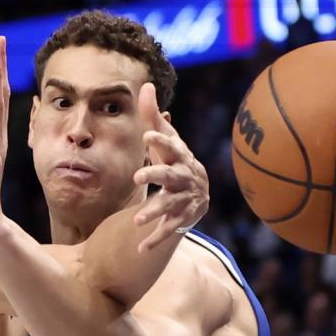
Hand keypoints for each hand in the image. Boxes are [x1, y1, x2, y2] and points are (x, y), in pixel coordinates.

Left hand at [132, 82, 209, 250]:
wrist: (199, 192)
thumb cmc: (175, 160)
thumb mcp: (167, 139)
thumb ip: (153, 116)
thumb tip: (145, 85)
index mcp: (178, 156)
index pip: (170, 145)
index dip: (161, 139)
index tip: (147, 135)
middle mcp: (182, 177)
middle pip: (169, 175)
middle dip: (155, 175)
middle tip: (137, 177)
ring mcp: (183, 199)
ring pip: (168, 205)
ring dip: (153, 212)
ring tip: (136, 220)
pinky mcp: (180, 218)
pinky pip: (168, 230)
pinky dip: (154, 240)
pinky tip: (140, 250)